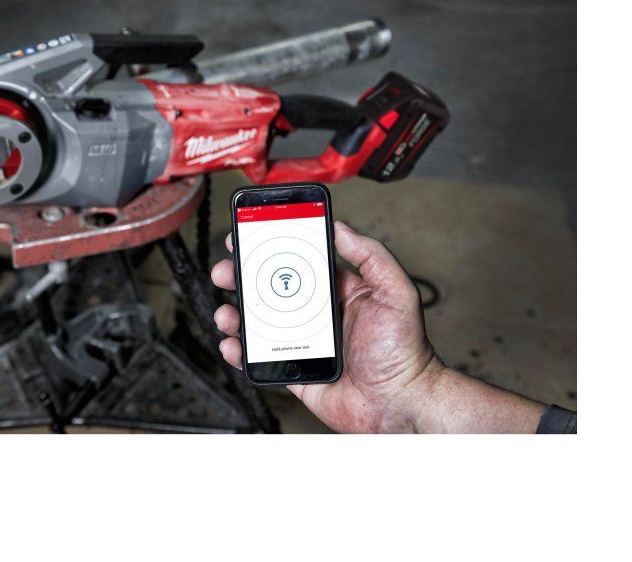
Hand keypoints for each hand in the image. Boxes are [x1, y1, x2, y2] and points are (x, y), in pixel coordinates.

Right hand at [211, 220, 441, 432]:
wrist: (400, 404)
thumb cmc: (405, 353)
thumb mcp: (396, 292)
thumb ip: (371, 256)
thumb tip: (341, 228)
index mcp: (337, 292)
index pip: (299, 263)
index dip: (272, 250)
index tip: (250, 237)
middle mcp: (317, 315)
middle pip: (269, 291)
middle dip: (242, 278)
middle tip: (226, 272)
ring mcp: (303, 344)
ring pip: (258, 324)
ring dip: (235, 315)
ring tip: (228, 314)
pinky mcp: (294, 372)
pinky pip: (260, 360)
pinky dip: (239, 352)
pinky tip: (233, 345)